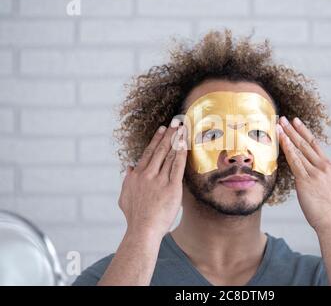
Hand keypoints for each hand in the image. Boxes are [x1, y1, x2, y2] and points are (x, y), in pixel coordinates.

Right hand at [118, 118, 186, 237]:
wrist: (143, 230)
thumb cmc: (135, 217)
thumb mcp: (124, 197)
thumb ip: (126, 181)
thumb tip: (129, 168)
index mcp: (136, 175)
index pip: (148, 153)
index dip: (156, 139)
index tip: (162, 129)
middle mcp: (147, 174)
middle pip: (160, 149)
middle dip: (168, 134)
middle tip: (175, 121)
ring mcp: (159, 180)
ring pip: (169, 155)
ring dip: (176, 140)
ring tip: (182, 129)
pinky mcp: (172, 187)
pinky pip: (178, 166)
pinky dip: (181, 154)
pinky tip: (185, 144)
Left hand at [277, 116, 330, 231]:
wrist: (330, 219)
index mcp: (328, 166)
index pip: (314, 144)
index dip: (304, 132)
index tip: (296, 122)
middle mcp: (322, 166)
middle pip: (305, 143)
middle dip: (293, 130)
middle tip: (283, 118)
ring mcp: (314, 172)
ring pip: (299, 150)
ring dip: (288, 136)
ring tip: (279, 126)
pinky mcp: (305, 179)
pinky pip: (294, 161)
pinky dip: (287, 149)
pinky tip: (281, 141)